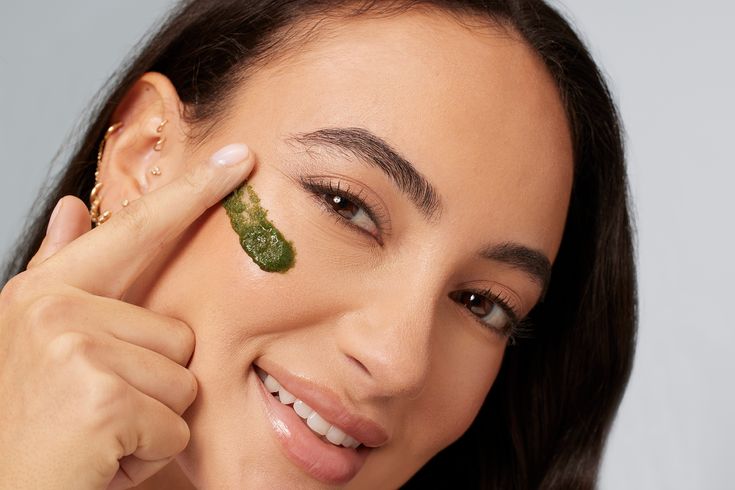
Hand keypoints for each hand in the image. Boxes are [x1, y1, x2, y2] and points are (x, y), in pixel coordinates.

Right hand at [0, 144, 253, 488]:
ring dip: (152, 419)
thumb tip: (76, 209)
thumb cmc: (30, 424)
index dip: (194, 192)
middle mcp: (58, 309)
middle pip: (179, 333)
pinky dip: (149, 452)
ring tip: (98, 432)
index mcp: (47, 292)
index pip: (138, 228)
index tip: (240, 159)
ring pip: (184, 379)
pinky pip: (177, 423)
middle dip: (153, 383)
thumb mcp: (41, 342)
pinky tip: (101, 458)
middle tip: (98, 409)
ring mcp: (78, 350)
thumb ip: (63, 272)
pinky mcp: (106, 399)